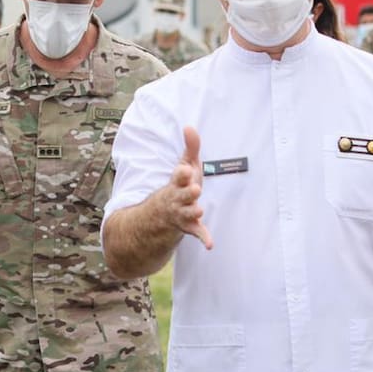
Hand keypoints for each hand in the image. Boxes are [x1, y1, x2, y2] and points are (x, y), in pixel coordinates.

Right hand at [163, 126, 212, 248]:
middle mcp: (177, 197)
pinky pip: (196, 232)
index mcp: (177, 182)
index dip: (182, 174)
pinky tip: (210, 245)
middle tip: (195, 189)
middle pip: (182, 195)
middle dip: (187, 193)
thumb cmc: (180, 185)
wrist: (162, 213)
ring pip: (187, 213)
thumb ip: (190, 147)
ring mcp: (182, 213)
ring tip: (199, 210)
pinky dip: (203, 238)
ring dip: (193, 212)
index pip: (178, 177)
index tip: (185, 170)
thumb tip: (190, 126)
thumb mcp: (185, 165)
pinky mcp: (189, 226)